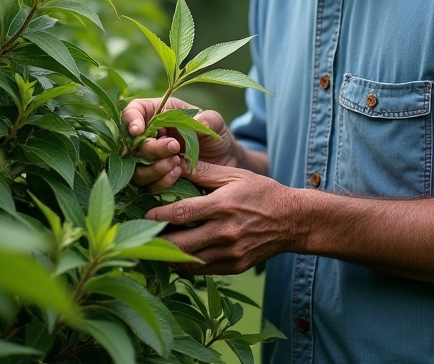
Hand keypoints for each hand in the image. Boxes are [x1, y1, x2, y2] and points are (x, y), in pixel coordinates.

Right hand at [123, 97, 239, 191]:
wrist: (223, 160)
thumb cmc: (215, 134)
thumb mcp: (215, 123)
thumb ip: (208, 120)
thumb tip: (199, 122)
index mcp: (158, 113)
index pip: (133, 111)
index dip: (131, 120)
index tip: (138, 131)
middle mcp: (149, 136)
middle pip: (133, 144)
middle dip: (152, 148)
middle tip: (174, 147)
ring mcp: (149, 159)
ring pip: (136, 168)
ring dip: (154, 168)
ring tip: (177, 163)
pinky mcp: (156, 179)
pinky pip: (147, 185)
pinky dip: (160, 181)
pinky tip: (177, 175)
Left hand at [144, 161, 303, 274]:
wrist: (292, 220)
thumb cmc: (261, 192)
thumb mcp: (235, 175)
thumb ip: (203, 171)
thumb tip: (174, 162)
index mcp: (222, 206)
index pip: (181, 214)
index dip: (156, 215)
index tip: (143, 213)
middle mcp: (224, 232)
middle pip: (178, 244)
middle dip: (155, 240)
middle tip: (141, 234)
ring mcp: (229, 253)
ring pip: (187, 262)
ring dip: (167, 255)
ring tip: (154, 246)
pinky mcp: (234, 267)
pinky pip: (200, 272)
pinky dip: (185, 265)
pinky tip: (176, 255)